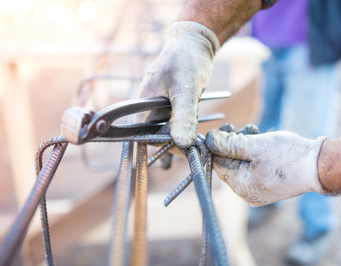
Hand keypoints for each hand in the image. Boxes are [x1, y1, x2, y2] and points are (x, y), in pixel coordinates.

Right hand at [136, 21, 219, 147]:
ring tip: (199, 141)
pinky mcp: (169, 107)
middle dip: (175, 143)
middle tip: (195, 146)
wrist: (194, 43)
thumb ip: (183, 116)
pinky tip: (198, 131)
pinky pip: (175, 124)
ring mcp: (157, 109)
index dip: (162, 145)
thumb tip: (182, 143)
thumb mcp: (186, 90)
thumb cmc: (186, 61)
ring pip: (167, 132)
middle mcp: (146, 110)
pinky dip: (186, 128)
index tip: (184, 148)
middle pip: (156, 137)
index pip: (143, 137)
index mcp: (140, 107)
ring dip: (182, 137)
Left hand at [205, 130, 327, 206]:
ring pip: (240, 164)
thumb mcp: (256, 145)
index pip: (217, 163)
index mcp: (241, 185)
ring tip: (256, 132)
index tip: (225, 127)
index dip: (217, 144)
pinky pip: (251, 169)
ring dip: (244, 146)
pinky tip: (262, 142)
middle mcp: (246, 194)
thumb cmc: (290, 155)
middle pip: (228, 164)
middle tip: (245, 128)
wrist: (320, 166)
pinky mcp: (266, 187)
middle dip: (233, 143)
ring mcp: (256, 192)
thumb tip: (208, 139)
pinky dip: (253, 154)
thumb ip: (229, 143)